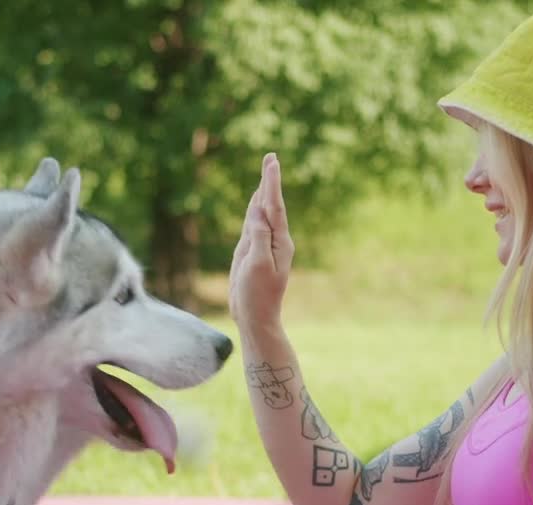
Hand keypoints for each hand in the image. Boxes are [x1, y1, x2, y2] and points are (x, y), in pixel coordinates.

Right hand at [228, 153, 293, 331]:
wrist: (255, 317)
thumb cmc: (257, 294)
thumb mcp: (257, 264)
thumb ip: (258, 237)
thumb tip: (258, 213)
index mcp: (279, 242)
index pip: (274, 206)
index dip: (271, 183)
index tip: (272, 162)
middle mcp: (275, 241)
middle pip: (271, 205)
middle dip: (269, 181)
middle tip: (271, 157)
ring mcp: (264, 247)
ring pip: (262, 213)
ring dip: (263, 192)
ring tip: (267, 173)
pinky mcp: (253, 253)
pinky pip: (253, 225)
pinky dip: (254, 210)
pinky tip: (256, 204)